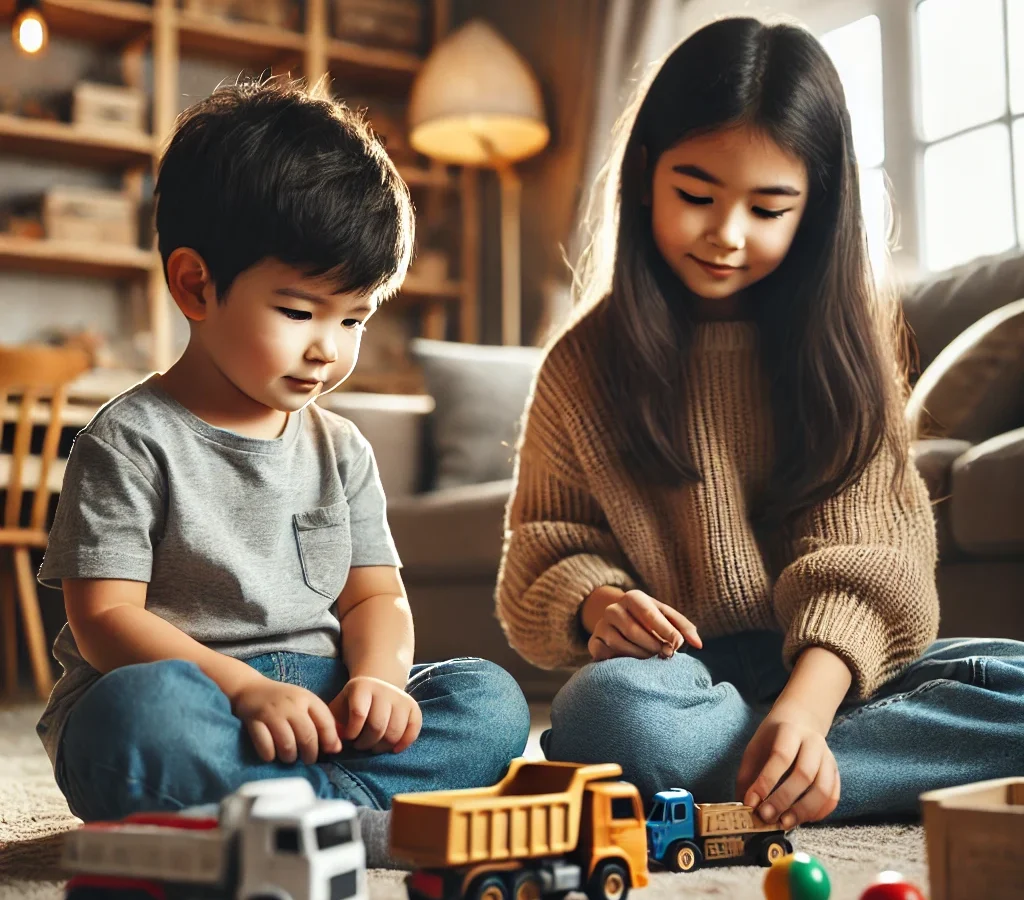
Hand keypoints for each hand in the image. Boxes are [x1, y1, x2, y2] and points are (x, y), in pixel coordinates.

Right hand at [231, 677, 341, 764]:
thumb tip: (337, 748)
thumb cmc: (283, 700)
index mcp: (307, 699)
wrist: (250, 689)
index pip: (325, 722)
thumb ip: (322, 722)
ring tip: (290, 757)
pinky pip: (265, 747)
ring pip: (287, 744)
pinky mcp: (254, 721)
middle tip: (308, 760)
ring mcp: (272, 713)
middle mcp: (291, 705)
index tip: (330, 751)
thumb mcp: (305, 703)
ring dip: (290, 757)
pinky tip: (272, 754)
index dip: (330, 741)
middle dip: (310, 755)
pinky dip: (270, 755)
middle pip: (307, 737)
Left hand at [329, 676, 421, 752]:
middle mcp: (384, 689)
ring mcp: (401, 698)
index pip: (359, 713)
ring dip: (382, 747)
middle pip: (378, 726)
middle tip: (360, 746)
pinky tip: (393, 749)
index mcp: (362, 687)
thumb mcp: (339, 707)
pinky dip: (403, 744)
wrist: (376, 687)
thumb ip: (333, 724)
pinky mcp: (413, 707)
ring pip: (394, 732)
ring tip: (373, 746)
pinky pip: (413, 730)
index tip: (349, 738)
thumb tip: (334, 742)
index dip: (352, 732)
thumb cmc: (353, 703)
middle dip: (366, 743)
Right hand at [582, 588, 701, 661]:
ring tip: (652, 657)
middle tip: (666, 655)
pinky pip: (608, 655)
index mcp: (633, 597)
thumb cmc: (650, 621)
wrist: (618, 623)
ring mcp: (601, 626)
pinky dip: (623, 660)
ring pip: (620, 644)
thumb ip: (684, 628)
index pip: (649, 613)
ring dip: (640, 655)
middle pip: (633, 631)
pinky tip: (632, 662)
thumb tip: (698, 644)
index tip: (677, 644)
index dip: (665, 629)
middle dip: (653, 645)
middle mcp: (613, 609)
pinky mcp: (593, 643)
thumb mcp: (666, 618)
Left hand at [736, 701, 839, 828]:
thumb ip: (748, 776)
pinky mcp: (836, 773)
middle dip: (783, 799)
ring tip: (784, 823)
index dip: (766, 782)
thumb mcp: (754, 749)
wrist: (800, 721)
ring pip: (824, 790)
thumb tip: (745, 807)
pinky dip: (819, 813)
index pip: (781, 757)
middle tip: (766, 816)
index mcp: (790, 731)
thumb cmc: (772, 739)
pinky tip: (802, 820)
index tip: (751, 802)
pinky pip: (833, 798)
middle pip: (804, 775)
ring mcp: (829, 758)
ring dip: (803, 811)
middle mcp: (814, 743)